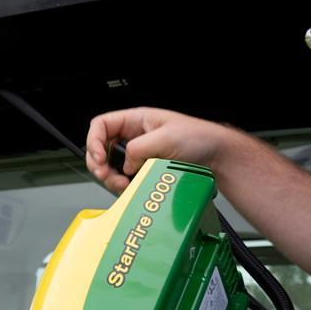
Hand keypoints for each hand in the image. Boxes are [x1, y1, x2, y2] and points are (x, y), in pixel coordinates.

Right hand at [85, 108, 229, 193]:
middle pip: (101, 149)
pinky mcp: (143, 171)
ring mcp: (137, 155)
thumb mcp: (166, 138)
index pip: (101, 125)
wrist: (216, 157)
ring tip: (123, 186)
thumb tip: (125, 164)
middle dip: (100, 165)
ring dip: (111, 179)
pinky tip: (130, 189)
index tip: (100, 158)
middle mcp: (133, 137)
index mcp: (136, 121)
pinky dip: (123, 187)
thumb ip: (139, 149)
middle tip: (107, 176)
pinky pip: (124, 180)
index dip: (94, 141)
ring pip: (111, 168)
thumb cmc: (198, 138)